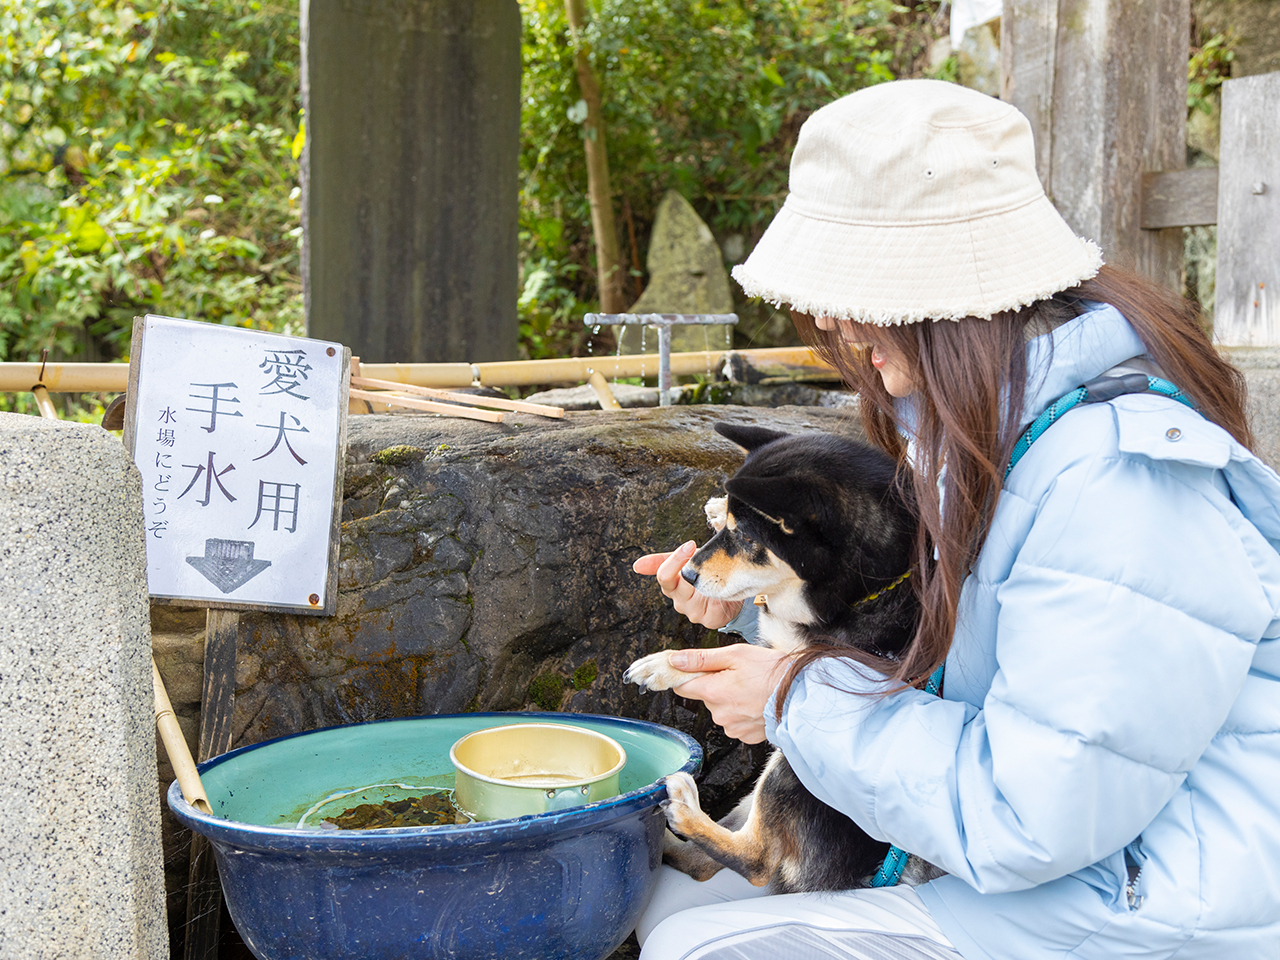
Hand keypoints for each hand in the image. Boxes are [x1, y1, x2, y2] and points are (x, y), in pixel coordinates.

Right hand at [632, 541, 743, 628]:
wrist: (731, 589)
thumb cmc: (705, 572)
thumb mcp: (685, 561)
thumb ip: (661, 560)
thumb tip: (636, 566)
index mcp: (671, 586)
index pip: (664, 575)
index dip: (676, 560)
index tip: (690, 544)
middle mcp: (679, 602)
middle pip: (684, 583)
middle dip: (697, 568)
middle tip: (710, 558)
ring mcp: (693, 612)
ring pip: (701, 592)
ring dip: (713, 579)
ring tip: (721, 572)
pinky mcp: (709, 620)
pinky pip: (716, 604)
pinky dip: (723, 593)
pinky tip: (726, 588)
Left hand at [669, 644, 791, 743]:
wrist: (800, 694)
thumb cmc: (771, 671)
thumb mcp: (735, 655)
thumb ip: (701, 659)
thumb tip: (674, 661)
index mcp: (712, 691)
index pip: (681, 686)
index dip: (686, 675)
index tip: (694, 669)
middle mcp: (718, 713)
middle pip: (704, 696)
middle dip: (715, 685)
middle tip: (737, 674)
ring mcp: (732, 727)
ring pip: (720, 709)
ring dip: (729, 699)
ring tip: (751, 688)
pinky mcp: (744, 736)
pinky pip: (734, 721)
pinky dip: (741, 712)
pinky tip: (755, 702)